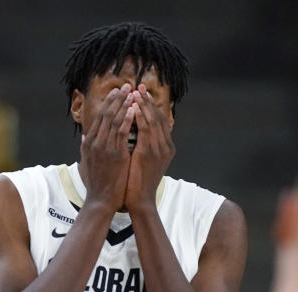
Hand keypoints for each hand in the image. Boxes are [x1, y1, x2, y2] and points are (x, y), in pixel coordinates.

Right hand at [81, 83, 135, 211]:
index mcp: (90, 142)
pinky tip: (133, 110)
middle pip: (107, 114)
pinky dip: (127, 120)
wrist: (101, 200)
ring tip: (132, 93)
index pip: (100, 117)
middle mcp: (95, 142)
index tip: (117, 91)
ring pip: (115, 120)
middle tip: (127, 86)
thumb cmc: (97, 183)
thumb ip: (87, 148)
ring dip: (124, 105)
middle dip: (117, 98)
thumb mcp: (88, 162)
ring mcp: (105, 148)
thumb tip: (85, 137)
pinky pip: (122, 133)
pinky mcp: (116, 154)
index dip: (109, 102)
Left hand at [125, 85, 174, 212]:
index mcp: (165, 148)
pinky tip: (134, 107)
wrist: (139, 201)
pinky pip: (146, 130)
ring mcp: (159, 149)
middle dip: (148, 100)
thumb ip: (140, 146)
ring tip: (135, 91)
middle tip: (139, 86)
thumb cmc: (136, 183)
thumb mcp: (141, 161)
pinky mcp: (149, 153)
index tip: (141, 93)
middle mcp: (165, 146)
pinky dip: (140, 117)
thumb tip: (131, 132)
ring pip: (153, 120)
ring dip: (143, 104)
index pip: (160, 120)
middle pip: (159, 116)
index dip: (151, 106)